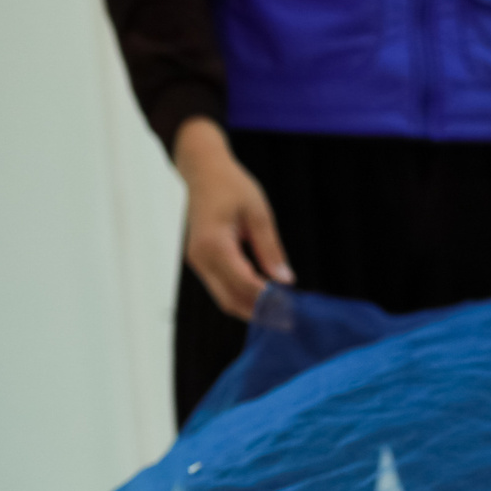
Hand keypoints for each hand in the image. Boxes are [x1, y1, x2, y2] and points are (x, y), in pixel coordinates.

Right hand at [174, 117, 290, 319]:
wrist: (201, 170)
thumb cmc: (230, 185)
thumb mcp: (258, 214)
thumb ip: (271, 250)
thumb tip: (285, 280)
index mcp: (214, 244)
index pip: (244, 283)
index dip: (268, 300)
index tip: (291, 308)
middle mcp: (201, 257)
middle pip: (230, 299)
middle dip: (259, 312)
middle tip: (289, 320)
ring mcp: (198, 261)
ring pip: (224, 297)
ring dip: (251, 307)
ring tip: (280, 312)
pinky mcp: (201, 260)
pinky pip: (221, 286)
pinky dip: (242, 295)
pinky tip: (264, 296)